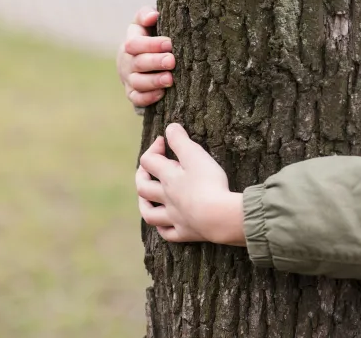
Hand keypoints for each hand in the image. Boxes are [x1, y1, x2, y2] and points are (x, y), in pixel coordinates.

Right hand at [117, 6, 174, 107]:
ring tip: (170, 79)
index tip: (169, 43)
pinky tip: (162, 94)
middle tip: (172, 61)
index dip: (150, 44)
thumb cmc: (151, 35)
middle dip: (155, 62)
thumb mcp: (147, 22)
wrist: (144, 56)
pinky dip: (147, 98)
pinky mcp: (133, 92)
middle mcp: (127, 61)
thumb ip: (146, 14)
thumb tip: (153, 16)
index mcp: (131, 42)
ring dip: (153, 81)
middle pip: (137, 63)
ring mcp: (128, 78)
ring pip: (137, 82)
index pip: (134, 44)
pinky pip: (136, 98)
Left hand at [136, 123, 244, 245]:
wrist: (219, 217)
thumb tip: (169, 127)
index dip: (154, 148)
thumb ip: (181, 140)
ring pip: (150, 213)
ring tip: (146, 199)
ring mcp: (174, 217)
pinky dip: (164, 228)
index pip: (149, 160)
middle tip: (148, 168)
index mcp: (168, 177)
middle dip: (141, 176)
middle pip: (144, 187)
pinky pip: (168, 233)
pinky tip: (166, 224)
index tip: (165, 141)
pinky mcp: (186, 232)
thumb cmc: (209, 183)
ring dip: (145, 205)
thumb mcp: (196, 155)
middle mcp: (166, 197)